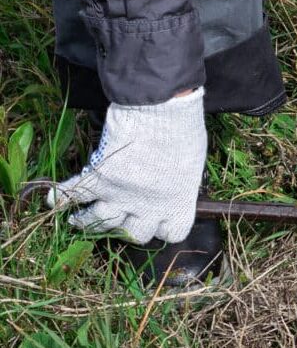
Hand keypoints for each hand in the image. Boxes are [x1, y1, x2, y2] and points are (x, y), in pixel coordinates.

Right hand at [50, 88, 206, 243]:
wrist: (161, 112)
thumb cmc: (183, 132)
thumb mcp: (192, 163)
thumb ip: (181, 182)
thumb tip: (174, 183)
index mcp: (176, 202)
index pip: (172, 234)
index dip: (165, 229)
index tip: (160, 221)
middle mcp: (147, 206)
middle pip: (133, 234)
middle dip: (127, 229)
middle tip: (121, 218)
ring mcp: (120, 195)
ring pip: (98, 220)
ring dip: (87, 221)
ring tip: (78, 219)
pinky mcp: (99, 178)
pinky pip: (74, 193)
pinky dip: (60, 196)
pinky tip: (52, 200)